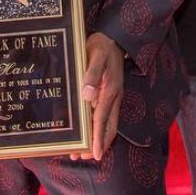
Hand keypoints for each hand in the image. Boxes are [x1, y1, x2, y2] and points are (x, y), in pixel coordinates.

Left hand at [69, 32, 124, 162]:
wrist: (113, 37)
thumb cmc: (102, 46)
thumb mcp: (96, 56)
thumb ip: (92, 74)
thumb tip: (87, 96)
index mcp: (110, 90)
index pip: (102, 120)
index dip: (97, 138)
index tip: (94, 154)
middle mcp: (114, 97)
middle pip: (108, 128)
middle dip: (98, 144)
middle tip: (83, 157)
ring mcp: (113, 96)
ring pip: (107, 124)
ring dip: (97, 138)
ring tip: (82, 150)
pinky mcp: (110, 93)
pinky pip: (105, 115)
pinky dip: (98, 127)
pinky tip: (88, 130)